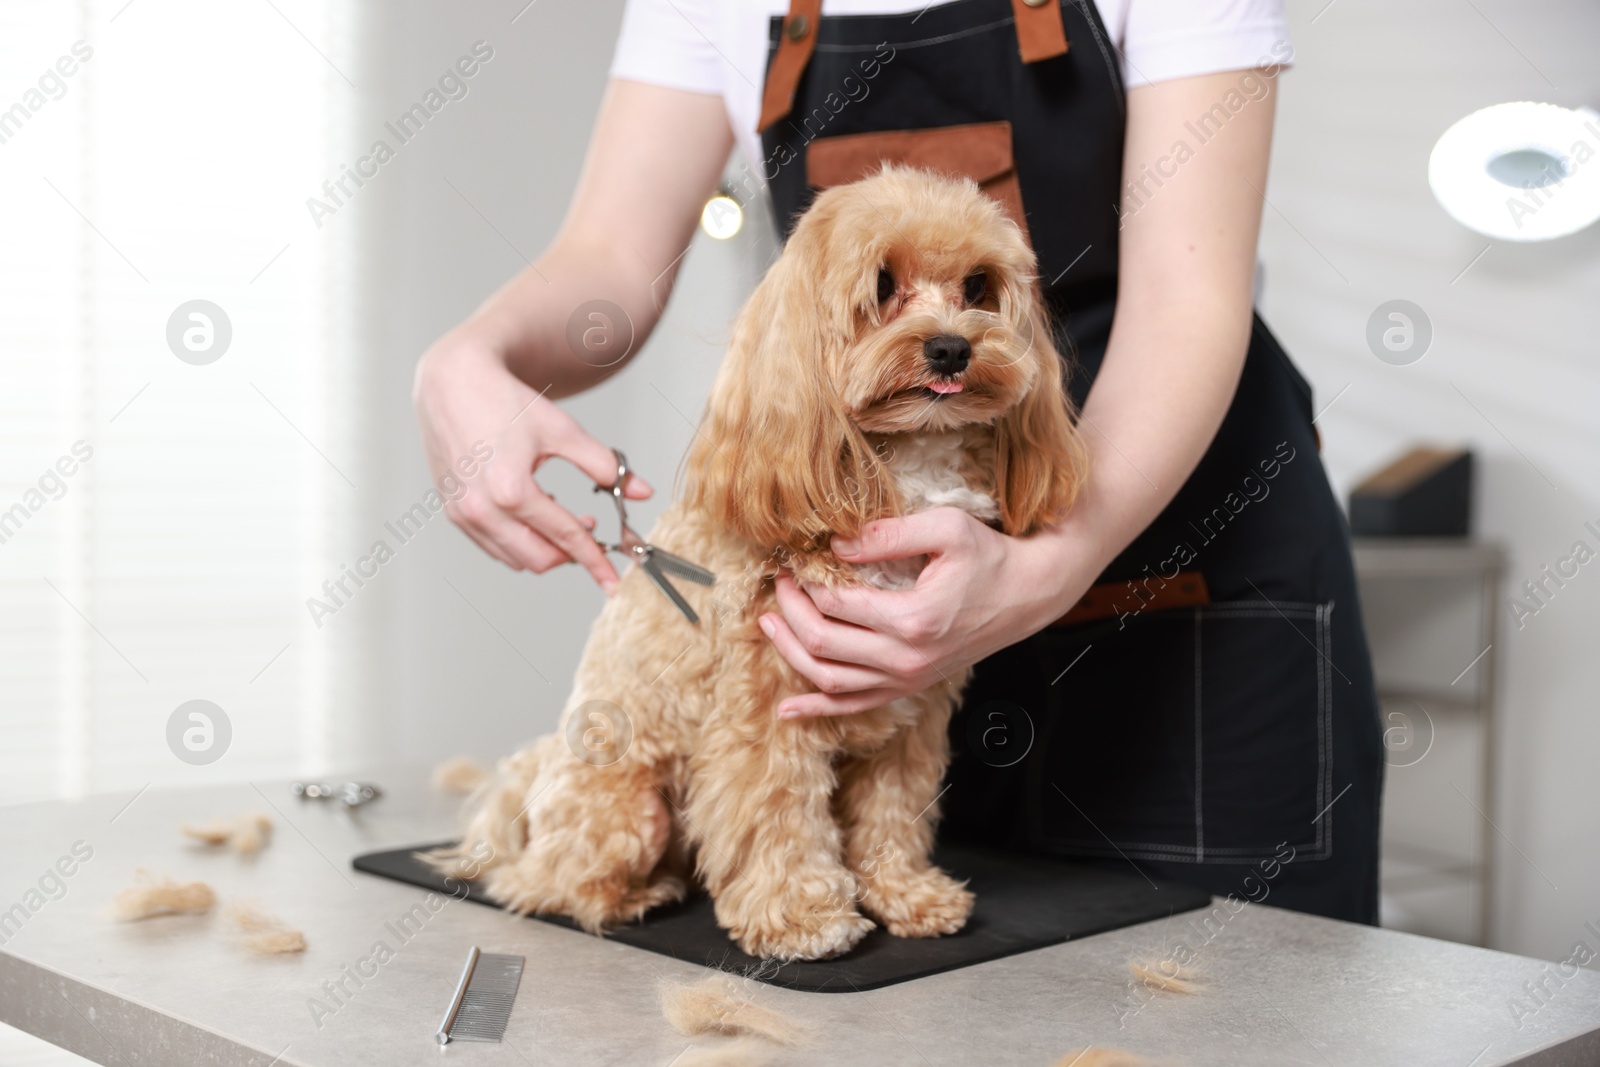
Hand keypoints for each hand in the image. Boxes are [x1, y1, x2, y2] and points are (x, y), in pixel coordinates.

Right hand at [412, 344, 650, 591]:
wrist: (454, 382)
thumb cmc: (505, 401)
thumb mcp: (563, 430)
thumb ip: (604, 465)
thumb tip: (641, 492)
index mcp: (511, 489)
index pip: (565, 537)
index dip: (595, 560)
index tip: (613, 580)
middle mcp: (481, 508)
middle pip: (540, 560)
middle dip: (571, 555)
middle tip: (592, 530)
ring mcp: (463, 514)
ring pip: (515, 559)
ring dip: (544, 548)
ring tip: (561, 515)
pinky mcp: (453, 512)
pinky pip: (492, 545)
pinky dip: (518, 540)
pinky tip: (533, 511)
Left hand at [758, 508, 1077, 717]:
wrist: (1027, 596)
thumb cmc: (988, 557)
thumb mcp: (946, 529)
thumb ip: (888, 535)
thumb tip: (835, 543)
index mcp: (913, 619)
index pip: (834, 604)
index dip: (805, 582)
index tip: (793, 559)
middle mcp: (906, 659)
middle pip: (821, 643)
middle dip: (789, 611)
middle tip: (779, 582)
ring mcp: (907, 679)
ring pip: (829, 680)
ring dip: (790, 652)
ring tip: (769, 623)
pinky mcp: (909, 687)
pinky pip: (854, 706)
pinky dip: (817, 710)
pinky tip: (787, 710)